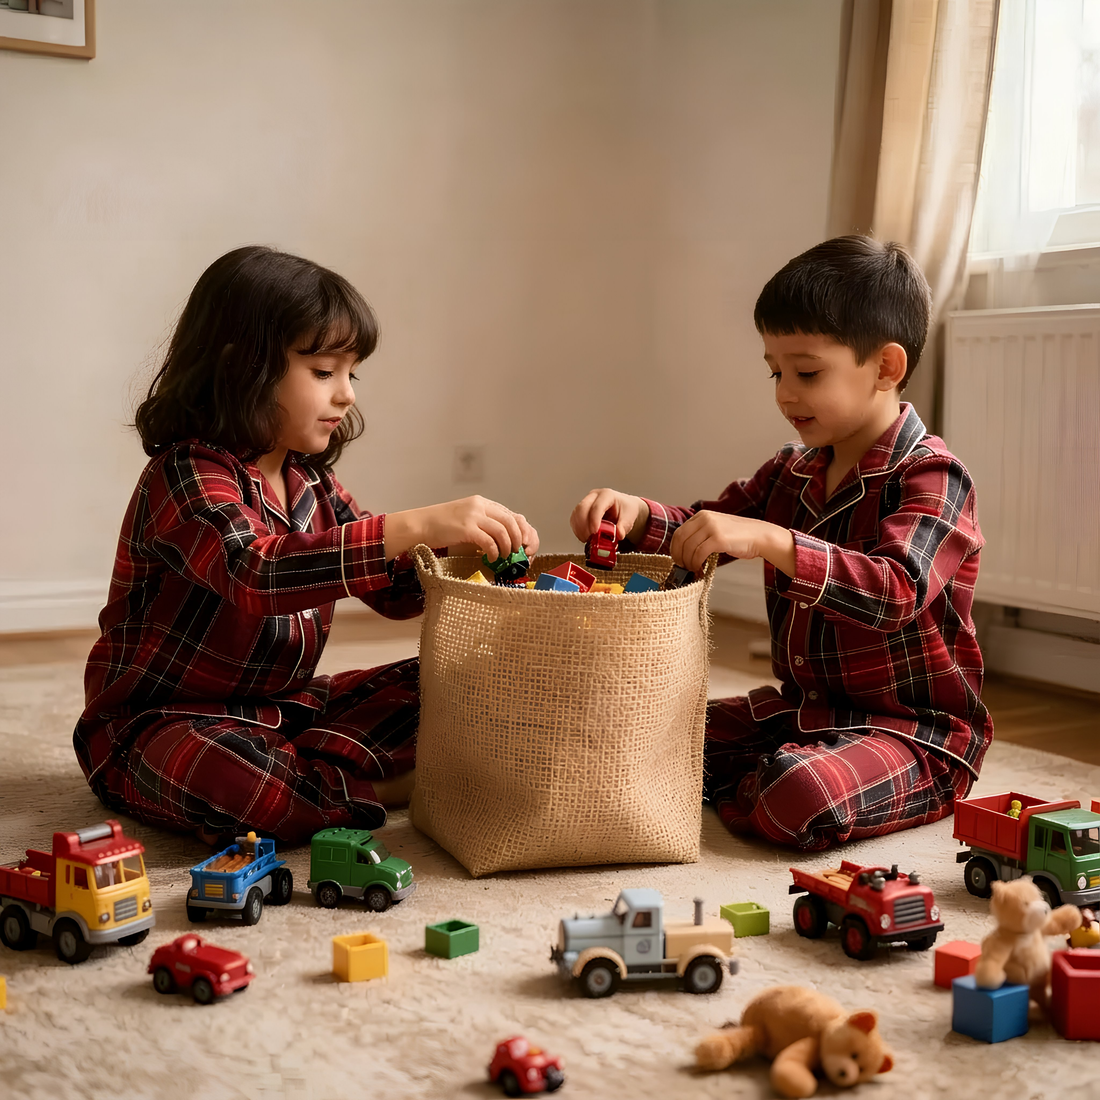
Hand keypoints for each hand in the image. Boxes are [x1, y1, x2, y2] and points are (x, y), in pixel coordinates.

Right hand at [384, 496, 538, 561]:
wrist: (420, 524)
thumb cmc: (442, 525)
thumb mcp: (467, 518)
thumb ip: (485, 523)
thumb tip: (506, 540)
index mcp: (483, 503)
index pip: (513, 515)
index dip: (524, 531)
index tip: (526, 545)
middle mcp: (480, 506)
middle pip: (512, 522)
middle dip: (520, 540)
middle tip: (519, 554)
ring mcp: (473, 516)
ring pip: (503, 531)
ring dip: (508, 547)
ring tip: (505, 557)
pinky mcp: (466, 528)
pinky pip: (488, 541)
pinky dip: (494, 551)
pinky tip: (492, 558)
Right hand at [570, 488, 649, 543]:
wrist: (624, 507)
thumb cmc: (626, 509)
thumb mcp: (629, 517)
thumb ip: (624, 526)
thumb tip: (618, 534)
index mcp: (607, 495)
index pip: (597, 506)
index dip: (594, 520)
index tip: (594, 532)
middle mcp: (594, 496)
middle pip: (582, 508)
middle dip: (584, 526)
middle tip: (590, 538)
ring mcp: (586, 502)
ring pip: (576, 514)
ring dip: (579, 529)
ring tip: (588, 539)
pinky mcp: (581, 511)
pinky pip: (574, 520)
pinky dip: (577, 530)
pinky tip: (584, 537)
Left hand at [670, 511, 795, 574]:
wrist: (760, 536)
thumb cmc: (740, 536)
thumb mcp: (716, 528)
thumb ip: (701, 534)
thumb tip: (685, 551)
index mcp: (702, 515)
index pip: (679, 532)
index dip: (675, 548)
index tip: (677, 559)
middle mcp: (704, 518)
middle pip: (680, 540)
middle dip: (678, 557)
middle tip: (682, 568)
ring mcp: (711, 528)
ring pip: (689, 548)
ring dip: (688, 563)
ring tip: (693, 570)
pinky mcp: (718, 539)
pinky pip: (699, 554)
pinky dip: (696, 564)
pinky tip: (700, 570)